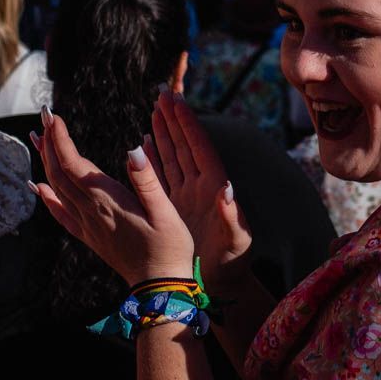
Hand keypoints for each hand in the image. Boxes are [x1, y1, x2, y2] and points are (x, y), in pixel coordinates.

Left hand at [32, 107, 195, 282]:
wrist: (159, 287)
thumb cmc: (170, 247)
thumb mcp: (166, 211)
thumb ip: (147, 180)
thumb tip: (133, 149)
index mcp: (109, 201)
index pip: (75, 165)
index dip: (61, 141)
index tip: (54, 117)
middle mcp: (92, 212)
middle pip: (60, 174)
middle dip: (49, 143)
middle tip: (43, 117)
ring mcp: (88, 225)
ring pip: (57, 189)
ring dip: (46, 162)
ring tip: (38, 138)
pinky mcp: (90, 236)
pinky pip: (60, 214)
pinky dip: (45, 197)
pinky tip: (37, 187)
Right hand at [146, 91, 252, 296]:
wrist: (222, 285)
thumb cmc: (233, 264)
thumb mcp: (237, 242)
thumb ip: (232, 218)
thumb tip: (228, 191)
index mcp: (215, 188)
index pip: (200, 148)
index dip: (189, 124)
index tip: (178, 101)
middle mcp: (201, 187)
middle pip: (185, 145)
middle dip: (174, 120)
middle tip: (162, 94)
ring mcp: (187, 195)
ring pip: (172, 156)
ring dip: (163, 133)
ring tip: (154, 110)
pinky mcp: (175, 207)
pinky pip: (163, 176)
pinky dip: (153, 158)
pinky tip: (143, 144)